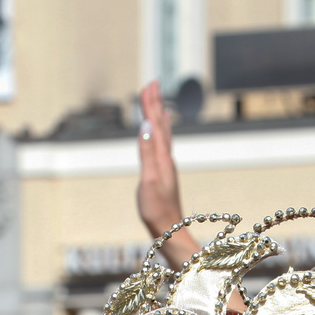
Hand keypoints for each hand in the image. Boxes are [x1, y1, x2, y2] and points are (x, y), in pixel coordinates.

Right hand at [136, 81, 183, 238]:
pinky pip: (163, 145)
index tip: (149, 84)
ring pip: (163, 134)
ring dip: (159, 116)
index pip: (155, 124)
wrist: (169, 230)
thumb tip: (145, 126)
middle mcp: (166, 158)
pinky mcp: (164, 174)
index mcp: (161, 157)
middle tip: (153, 84)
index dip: (150, 104)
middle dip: (155, 103)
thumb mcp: (149, 180)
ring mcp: (166, 166)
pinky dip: (161, 133)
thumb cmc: (157, 210)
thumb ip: (147, 152)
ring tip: (158, 103)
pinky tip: (161, 135)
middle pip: (161, 124)